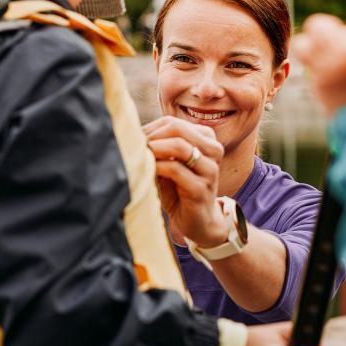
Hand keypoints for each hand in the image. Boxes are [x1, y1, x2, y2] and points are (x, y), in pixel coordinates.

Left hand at [142, 116, 226, 245]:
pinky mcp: (201, 188)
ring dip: (154, 149)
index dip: (150, 129)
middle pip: (178, 128)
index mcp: (207, 139)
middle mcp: (213, 150)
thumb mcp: (170, 164)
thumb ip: (159, 148)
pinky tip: (147, 172)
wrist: (197, 222)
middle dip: (151, 136)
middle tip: (134, 147)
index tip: (134, 141)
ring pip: (180, 146)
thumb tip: (132, 134)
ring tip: (139, 157)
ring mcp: (210, 169)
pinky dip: (157, 167)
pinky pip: (176, 170)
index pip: (173, 123)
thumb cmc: (179, 190)